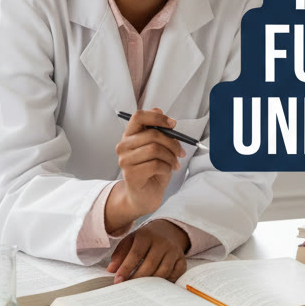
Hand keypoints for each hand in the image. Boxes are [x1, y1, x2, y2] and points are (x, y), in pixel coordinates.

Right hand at [106, 108, 184, 230]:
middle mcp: (123, 146)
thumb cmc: (152, 170)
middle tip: (181, 152)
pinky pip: (155, 165)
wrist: (144, 196)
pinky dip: (166, 168)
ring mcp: (125, 161)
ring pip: (155, 149)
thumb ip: (157, 130)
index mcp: (130, 135)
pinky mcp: (130, 174)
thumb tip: (158, 109)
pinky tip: (166, 171)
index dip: (157, 117)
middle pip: (153, 134)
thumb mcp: (158, 147)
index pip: (138, 116)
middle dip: (172, 143)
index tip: (173, 124)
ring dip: (171, 157)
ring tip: (174, 164)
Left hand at [108, 220, 189, 282]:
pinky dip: (166, 282)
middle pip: (150, 264)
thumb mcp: (130, 241)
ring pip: (163, 271)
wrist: (167, 231)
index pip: (136, 253)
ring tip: (140, 289)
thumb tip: (111, 270)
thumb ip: (120, 254)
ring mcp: (174, 251)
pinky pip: (175, 274)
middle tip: (128, 288)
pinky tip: (156, 286)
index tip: (117, 281)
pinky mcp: (182, 259)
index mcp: (147, 235)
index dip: (126, 268)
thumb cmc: (144, 240)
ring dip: (151, 283)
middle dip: (137, 278)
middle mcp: (163, 242)